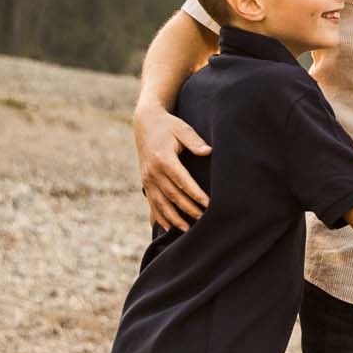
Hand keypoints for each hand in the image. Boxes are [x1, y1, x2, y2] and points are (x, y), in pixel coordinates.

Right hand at [135, 101, 210, 229]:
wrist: (145, 123)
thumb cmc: (168, 126)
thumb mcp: (182, 128)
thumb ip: (194, 141)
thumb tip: (208, 151)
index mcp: (163, 159)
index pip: (182, 181)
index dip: (195, 194)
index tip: (208, 204)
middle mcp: (153, 172)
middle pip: (173, 195)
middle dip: (188, 209)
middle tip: (203, 220)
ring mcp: (147, 178)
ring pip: (161, 203)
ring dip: (173, 218)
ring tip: (186, 229)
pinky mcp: (145, 182)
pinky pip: (152, 202)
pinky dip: (159, 216)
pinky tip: (168, 227)